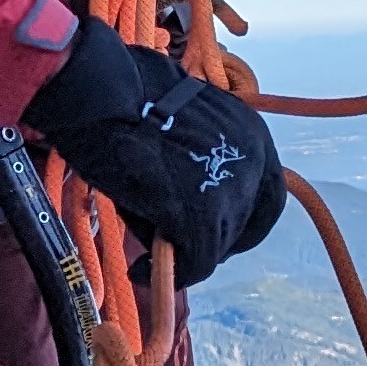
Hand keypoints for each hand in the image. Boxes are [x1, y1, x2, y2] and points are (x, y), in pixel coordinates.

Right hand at [25, 22, 286, 275]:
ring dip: (185, 253)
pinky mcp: (201, 216)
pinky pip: (194, 261)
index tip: (217, 234)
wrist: (100, 92)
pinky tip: (140, 269)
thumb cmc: (124, 97)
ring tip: (147, 252)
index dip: (243, 223)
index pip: (267, 197)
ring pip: (216, 244)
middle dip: (210, 238)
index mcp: (252, 134)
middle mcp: (252, 162)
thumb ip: (196, 161)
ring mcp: (229, 190)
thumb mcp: (181, 124)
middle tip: (175, 244)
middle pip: (241, 223)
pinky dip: (170, 273)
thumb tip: (183, 198)